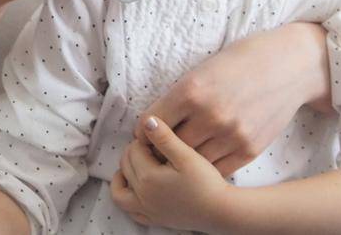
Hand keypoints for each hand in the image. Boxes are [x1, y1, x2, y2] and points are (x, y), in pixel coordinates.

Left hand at [111, 116, 229, 230]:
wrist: (220, 211)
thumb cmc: (206, 182)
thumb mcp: (187, 155)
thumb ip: (165, 138)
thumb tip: (146, 121)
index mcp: (148, 177)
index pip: (134, 150)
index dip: (142, 139)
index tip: (154, 135)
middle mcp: (142, 196)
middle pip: (126, 167)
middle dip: (132, 152)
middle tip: (148, 146)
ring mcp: (147, 210)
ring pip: (120, 192)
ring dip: (123, 176)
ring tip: (134, 165)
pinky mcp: (155, 219)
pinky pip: (131, 212)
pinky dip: (128, 199)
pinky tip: (137, 189)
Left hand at [142, 22, 331, 176]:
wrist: (289, 65)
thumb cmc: (243, 60)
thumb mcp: (204, 68)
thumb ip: (181, 95)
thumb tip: (155, 122)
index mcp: (191, 89)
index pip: (152, 122)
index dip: (144, 131)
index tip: (144, 134)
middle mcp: (209, 115)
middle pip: (169, 146)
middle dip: (159, 150)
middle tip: (156, 152)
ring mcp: (231, 135)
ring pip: (192, 162)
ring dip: (183, 163)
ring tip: (177, 161)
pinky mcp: (249, 149)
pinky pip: (217, 169)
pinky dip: (206, 169)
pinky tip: (203, 164)